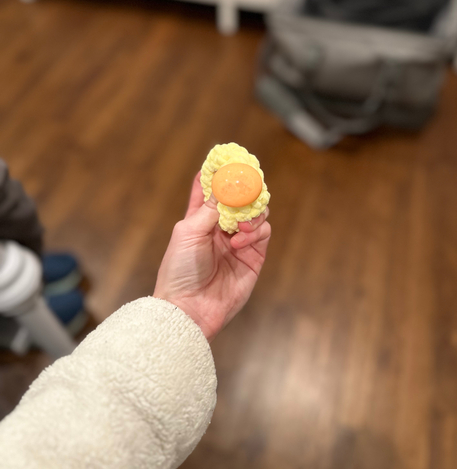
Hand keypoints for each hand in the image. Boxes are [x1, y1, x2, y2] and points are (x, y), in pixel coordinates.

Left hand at [153, 172, 270, 340]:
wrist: (190, 309)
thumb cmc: (180, 271)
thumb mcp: (188, 233)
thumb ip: (210, 209)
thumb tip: (225, 187)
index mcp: (199, 219)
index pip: (210, 191)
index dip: (217, 174)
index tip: (224, 159)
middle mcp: (220, 228)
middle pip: (239, 199)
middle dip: (244, 189)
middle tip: (247, 183)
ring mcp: (238, 242)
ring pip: (255, 213)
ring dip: (251, 213)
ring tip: (239, 226)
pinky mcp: (253, 257)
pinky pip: (263, 233)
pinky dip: (256, 232)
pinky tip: (239, 242)